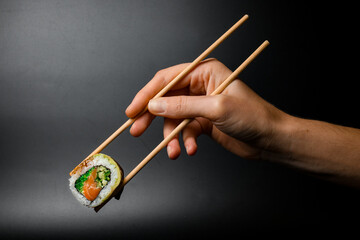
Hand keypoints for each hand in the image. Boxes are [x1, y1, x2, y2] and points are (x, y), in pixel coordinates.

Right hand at [126, 59, 285, 159]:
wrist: (270, 139)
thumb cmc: (252, 116)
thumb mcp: (215, 108)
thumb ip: (182, 107)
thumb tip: (153, 106)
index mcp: (204, 72)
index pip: (167, 80)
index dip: (147, 94)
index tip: (132, 111)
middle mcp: (200, 86)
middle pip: (166, 99)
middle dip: (152, 117)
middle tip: (137, 130)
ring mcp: (200, 105)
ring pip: (174, 119)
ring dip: (171, 136)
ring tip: (173, 151)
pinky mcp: (202, 122)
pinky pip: (184, 131)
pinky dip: (185, 142)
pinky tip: (191, 150)